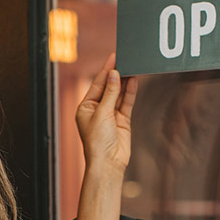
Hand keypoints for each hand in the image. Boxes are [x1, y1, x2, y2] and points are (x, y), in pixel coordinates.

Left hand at [76, 53, 138, 171]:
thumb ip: (111, 93)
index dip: (105, 70)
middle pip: (108, 87)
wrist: (108, 163)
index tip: (113, 57)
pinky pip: (126, 103)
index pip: (97, 84)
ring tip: (132, 66)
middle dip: (116, 74)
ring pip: (119, 94)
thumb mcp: (102, 113)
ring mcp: (110, 115)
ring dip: (125, 81)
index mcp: (85, 107)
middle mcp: (97, 110)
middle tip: (125, 59)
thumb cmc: (97, 141)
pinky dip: (130, 92)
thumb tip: (115, 74)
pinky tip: (134, 80)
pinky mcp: (122, 121)